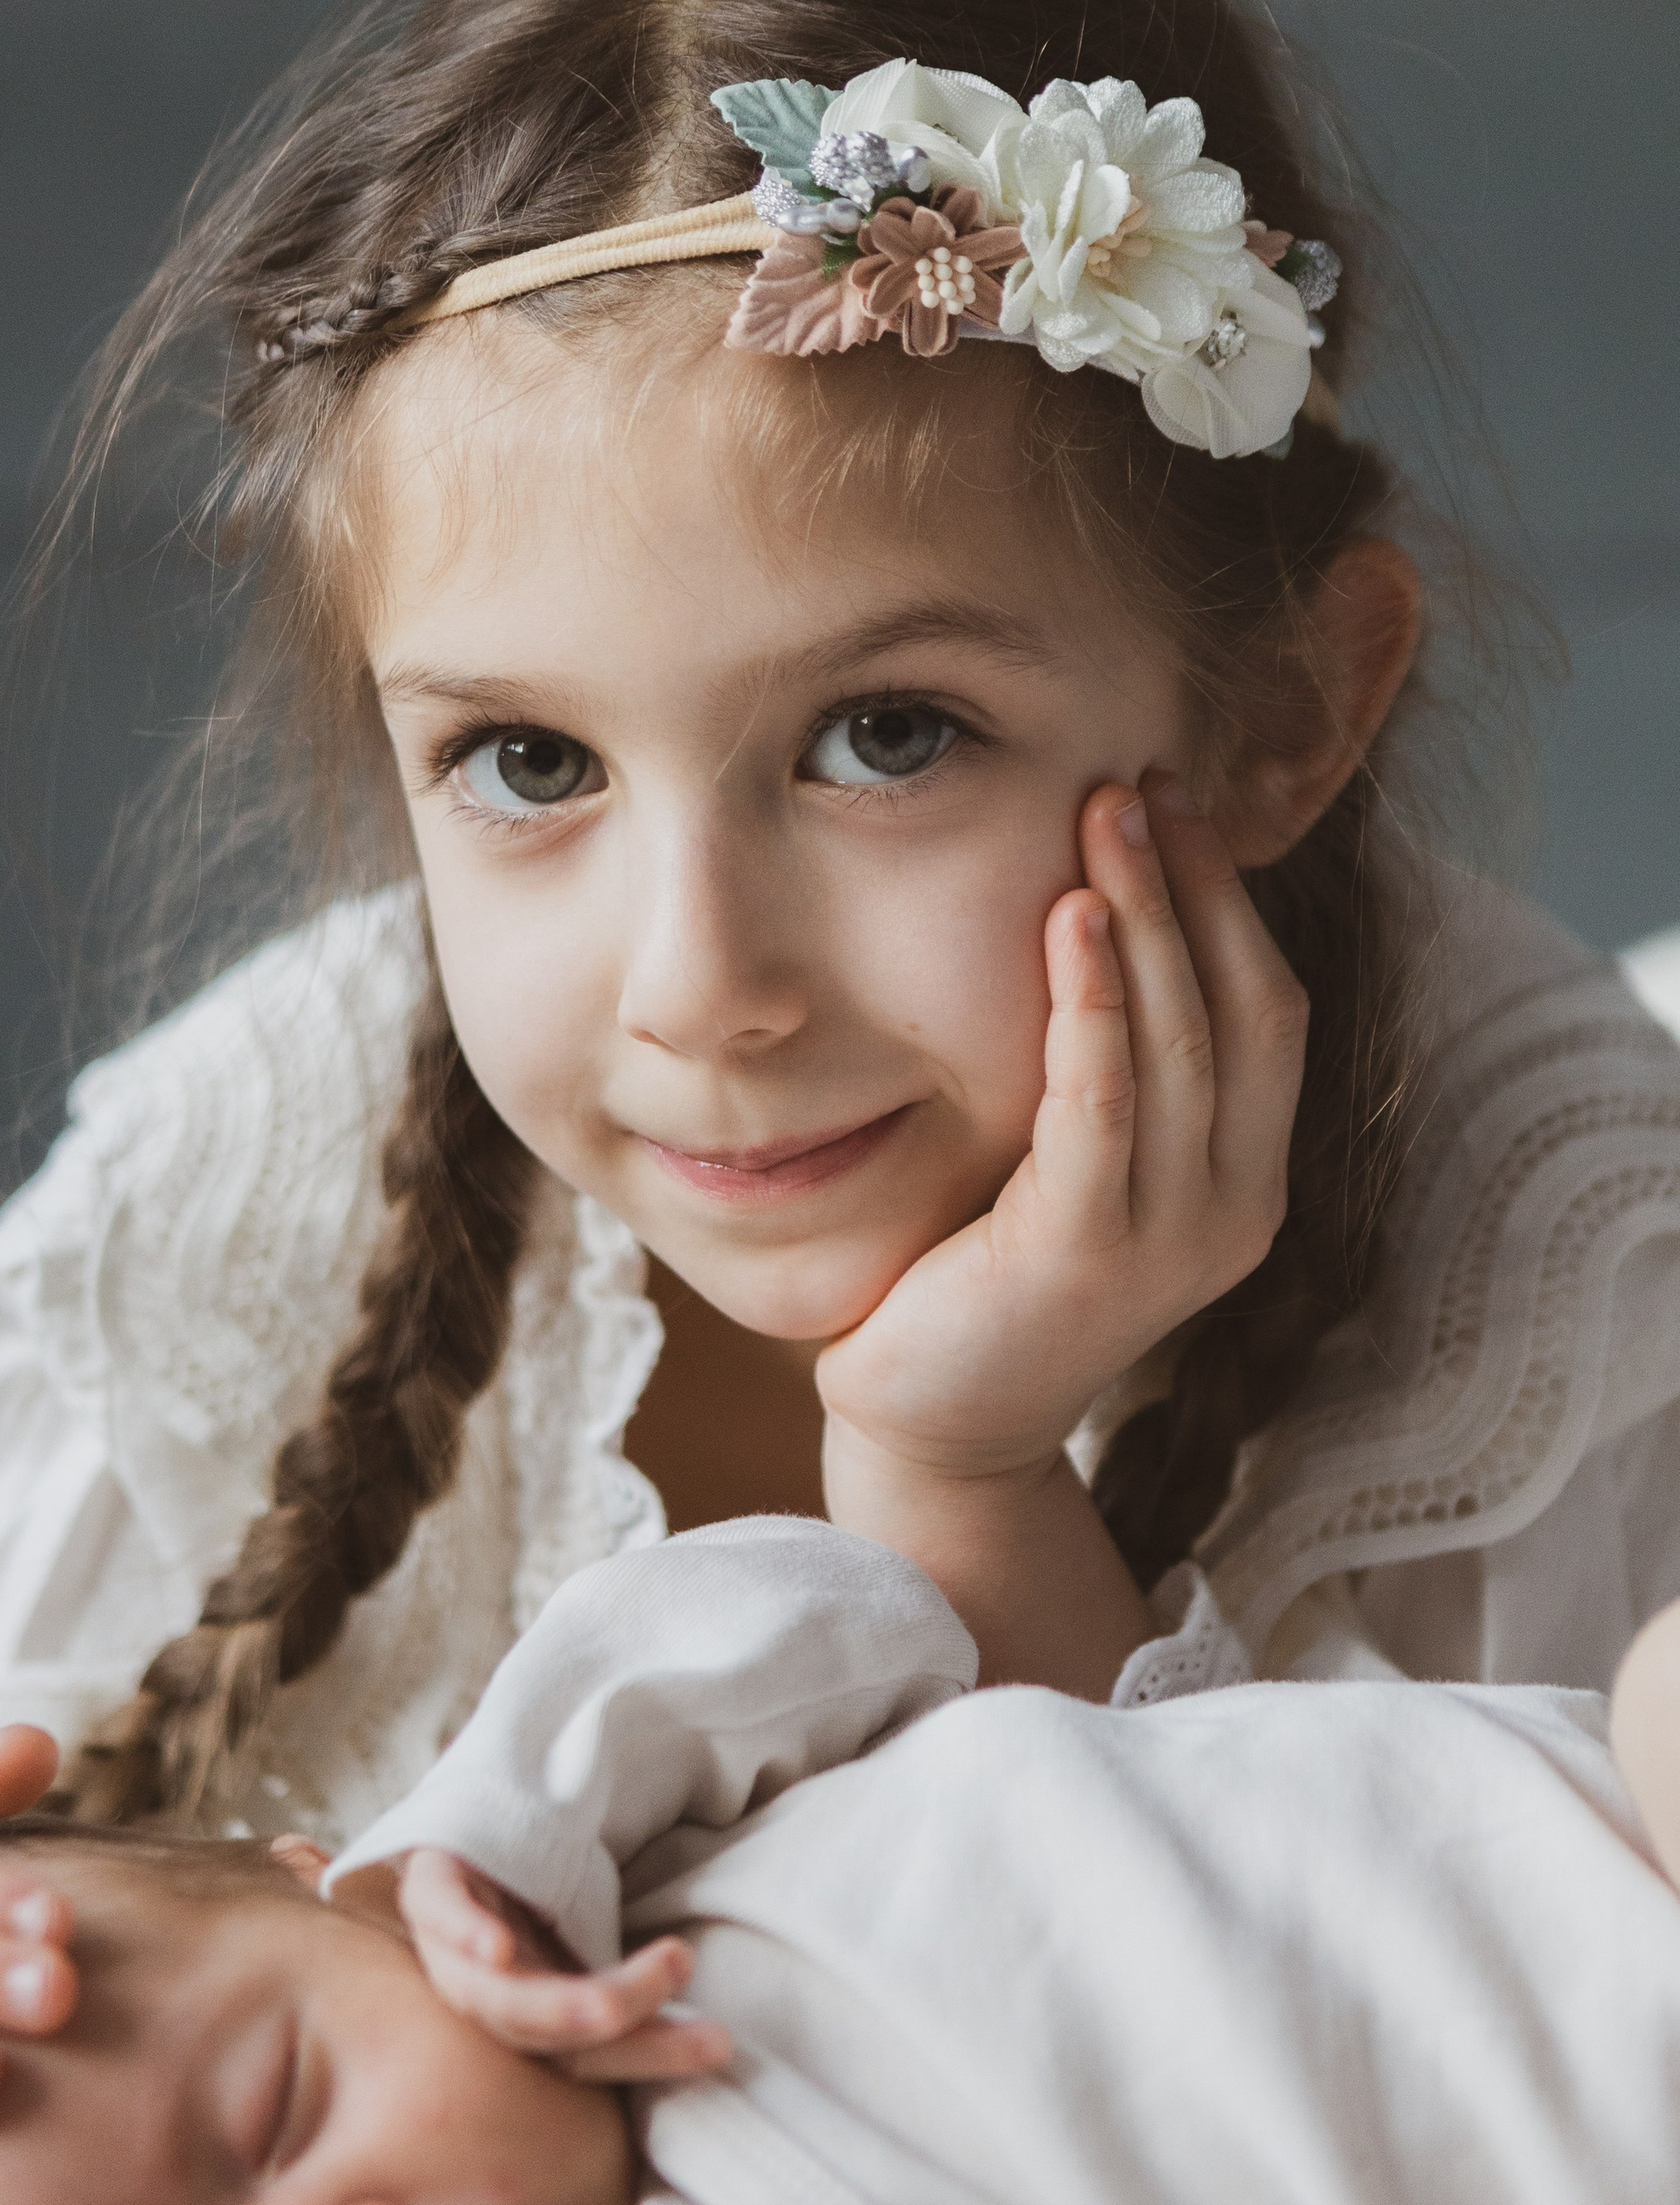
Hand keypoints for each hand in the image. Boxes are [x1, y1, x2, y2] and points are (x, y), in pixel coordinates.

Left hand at [394, 1849, 730, 2083]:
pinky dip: (465, 1933)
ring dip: (566, 1997)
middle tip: (688, 1980)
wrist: (484, 1811)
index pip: (579, 2059)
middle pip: (539, 2034)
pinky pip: (438, 1912)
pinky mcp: (427, 1883)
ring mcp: (446, 1944)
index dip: (649, 2056)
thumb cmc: (549, 1882)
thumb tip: (729, 2032)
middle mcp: (479, 1995)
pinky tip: (499, 1949)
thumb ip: (637, 1984)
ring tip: (659, 1961)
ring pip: (496, 1994)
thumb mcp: (600, 1937)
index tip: (721, 2042)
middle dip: (619, 2016)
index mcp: (523, 2017)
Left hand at [817, 774, 1305, 1490]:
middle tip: (1139, 779)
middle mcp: (1233, 1210)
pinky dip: (1092, 1004)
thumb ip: (1110, 1071)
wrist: (932, 1425)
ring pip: (1183, 1043)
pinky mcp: (1086, 1254)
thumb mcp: (1071, 1159)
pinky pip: (1103, 1104)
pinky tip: (1068, 917)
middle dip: (1193, 885)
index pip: (1271, 1010)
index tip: (1176, 802)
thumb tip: (1093, 907)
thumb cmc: (984, 1279)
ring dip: (1145, 915)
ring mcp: (1171, 1239)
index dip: (1230, 901)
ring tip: (1106, 814)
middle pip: (1244, 1009)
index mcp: (1244, 1180)